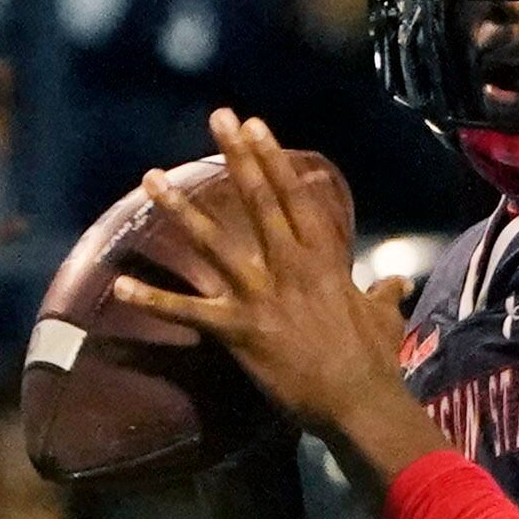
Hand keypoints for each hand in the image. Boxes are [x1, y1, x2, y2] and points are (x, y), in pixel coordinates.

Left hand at [116, 112, 436, 487]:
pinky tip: (120, 286)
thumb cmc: (374, 360)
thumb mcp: (383, 317)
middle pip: (258, 199)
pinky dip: (153, 301)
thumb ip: (382, 294)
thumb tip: (398, 283)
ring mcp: (261, 295)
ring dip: (179, 209)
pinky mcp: (238, 330)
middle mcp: (289, 266)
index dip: (274, 158)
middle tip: (218, 117)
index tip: (257, 126)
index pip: (296, 196)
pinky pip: (187, 312)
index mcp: (323, 259)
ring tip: (151, 177)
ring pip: (212, 242)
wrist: (358, 401)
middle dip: (237, 156)